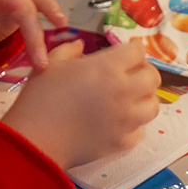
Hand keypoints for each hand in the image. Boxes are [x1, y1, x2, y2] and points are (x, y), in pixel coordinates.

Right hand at [2, 40, 160, 169]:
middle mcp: (123, 92)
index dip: (133, 48)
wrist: (34, 141)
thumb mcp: (51, 64)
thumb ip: (69, 50)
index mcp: (107, 68)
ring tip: (129, 98)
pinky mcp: (121, 143)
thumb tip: (81, 45)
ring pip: (153, 105)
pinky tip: (119, 122)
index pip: (138, 51)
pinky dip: (134, 125)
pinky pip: (140, 130)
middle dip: (144, 71)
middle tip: (130, 73)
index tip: (127, 51)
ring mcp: (125, 120)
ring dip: (144, 98)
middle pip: (152, 77)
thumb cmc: (40, 98)